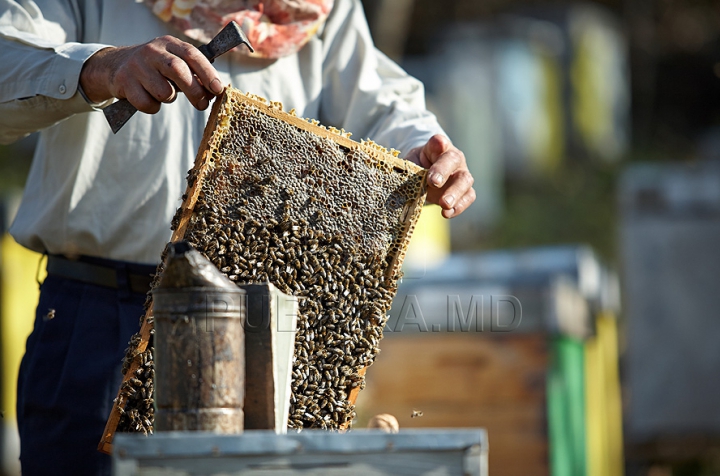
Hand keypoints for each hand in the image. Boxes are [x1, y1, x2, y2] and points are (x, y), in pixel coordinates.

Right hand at [80, 36, 223, 113]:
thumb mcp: (173, 62)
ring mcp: (136, 65)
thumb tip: (214, 91)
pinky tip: (148, 98)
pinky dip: (153, 107)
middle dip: (194, 91)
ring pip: (163, 91)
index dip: (207, 73)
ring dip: (169, 98)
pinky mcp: (123, 81)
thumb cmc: (155, 68)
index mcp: (168, 43)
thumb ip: (193, 73)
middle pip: (178, 70)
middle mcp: (152, 51)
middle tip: (202, 105)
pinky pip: (147, 103)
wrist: (115, 65)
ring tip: (164, 93)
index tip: (218, 89)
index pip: (192, 54)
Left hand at [405, 135, 474, 217]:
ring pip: (465, 180)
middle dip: (443, 171)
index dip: (438, 144)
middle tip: (433, 183)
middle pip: (453, 160)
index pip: (438, 142)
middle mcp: (453, 157)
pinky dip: (459, 206)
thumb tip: (406, 181)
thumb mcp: (410, 165)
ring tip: (444, 204)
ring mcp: (462, 173)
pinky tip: (447, 213)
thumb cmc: (417, 167)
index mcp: (437, 147)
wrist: (426, 177)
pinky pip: (468, 196)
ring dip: (455, 193)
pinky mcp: (465, 189)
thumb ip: (410, 170)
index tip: (437, 146)